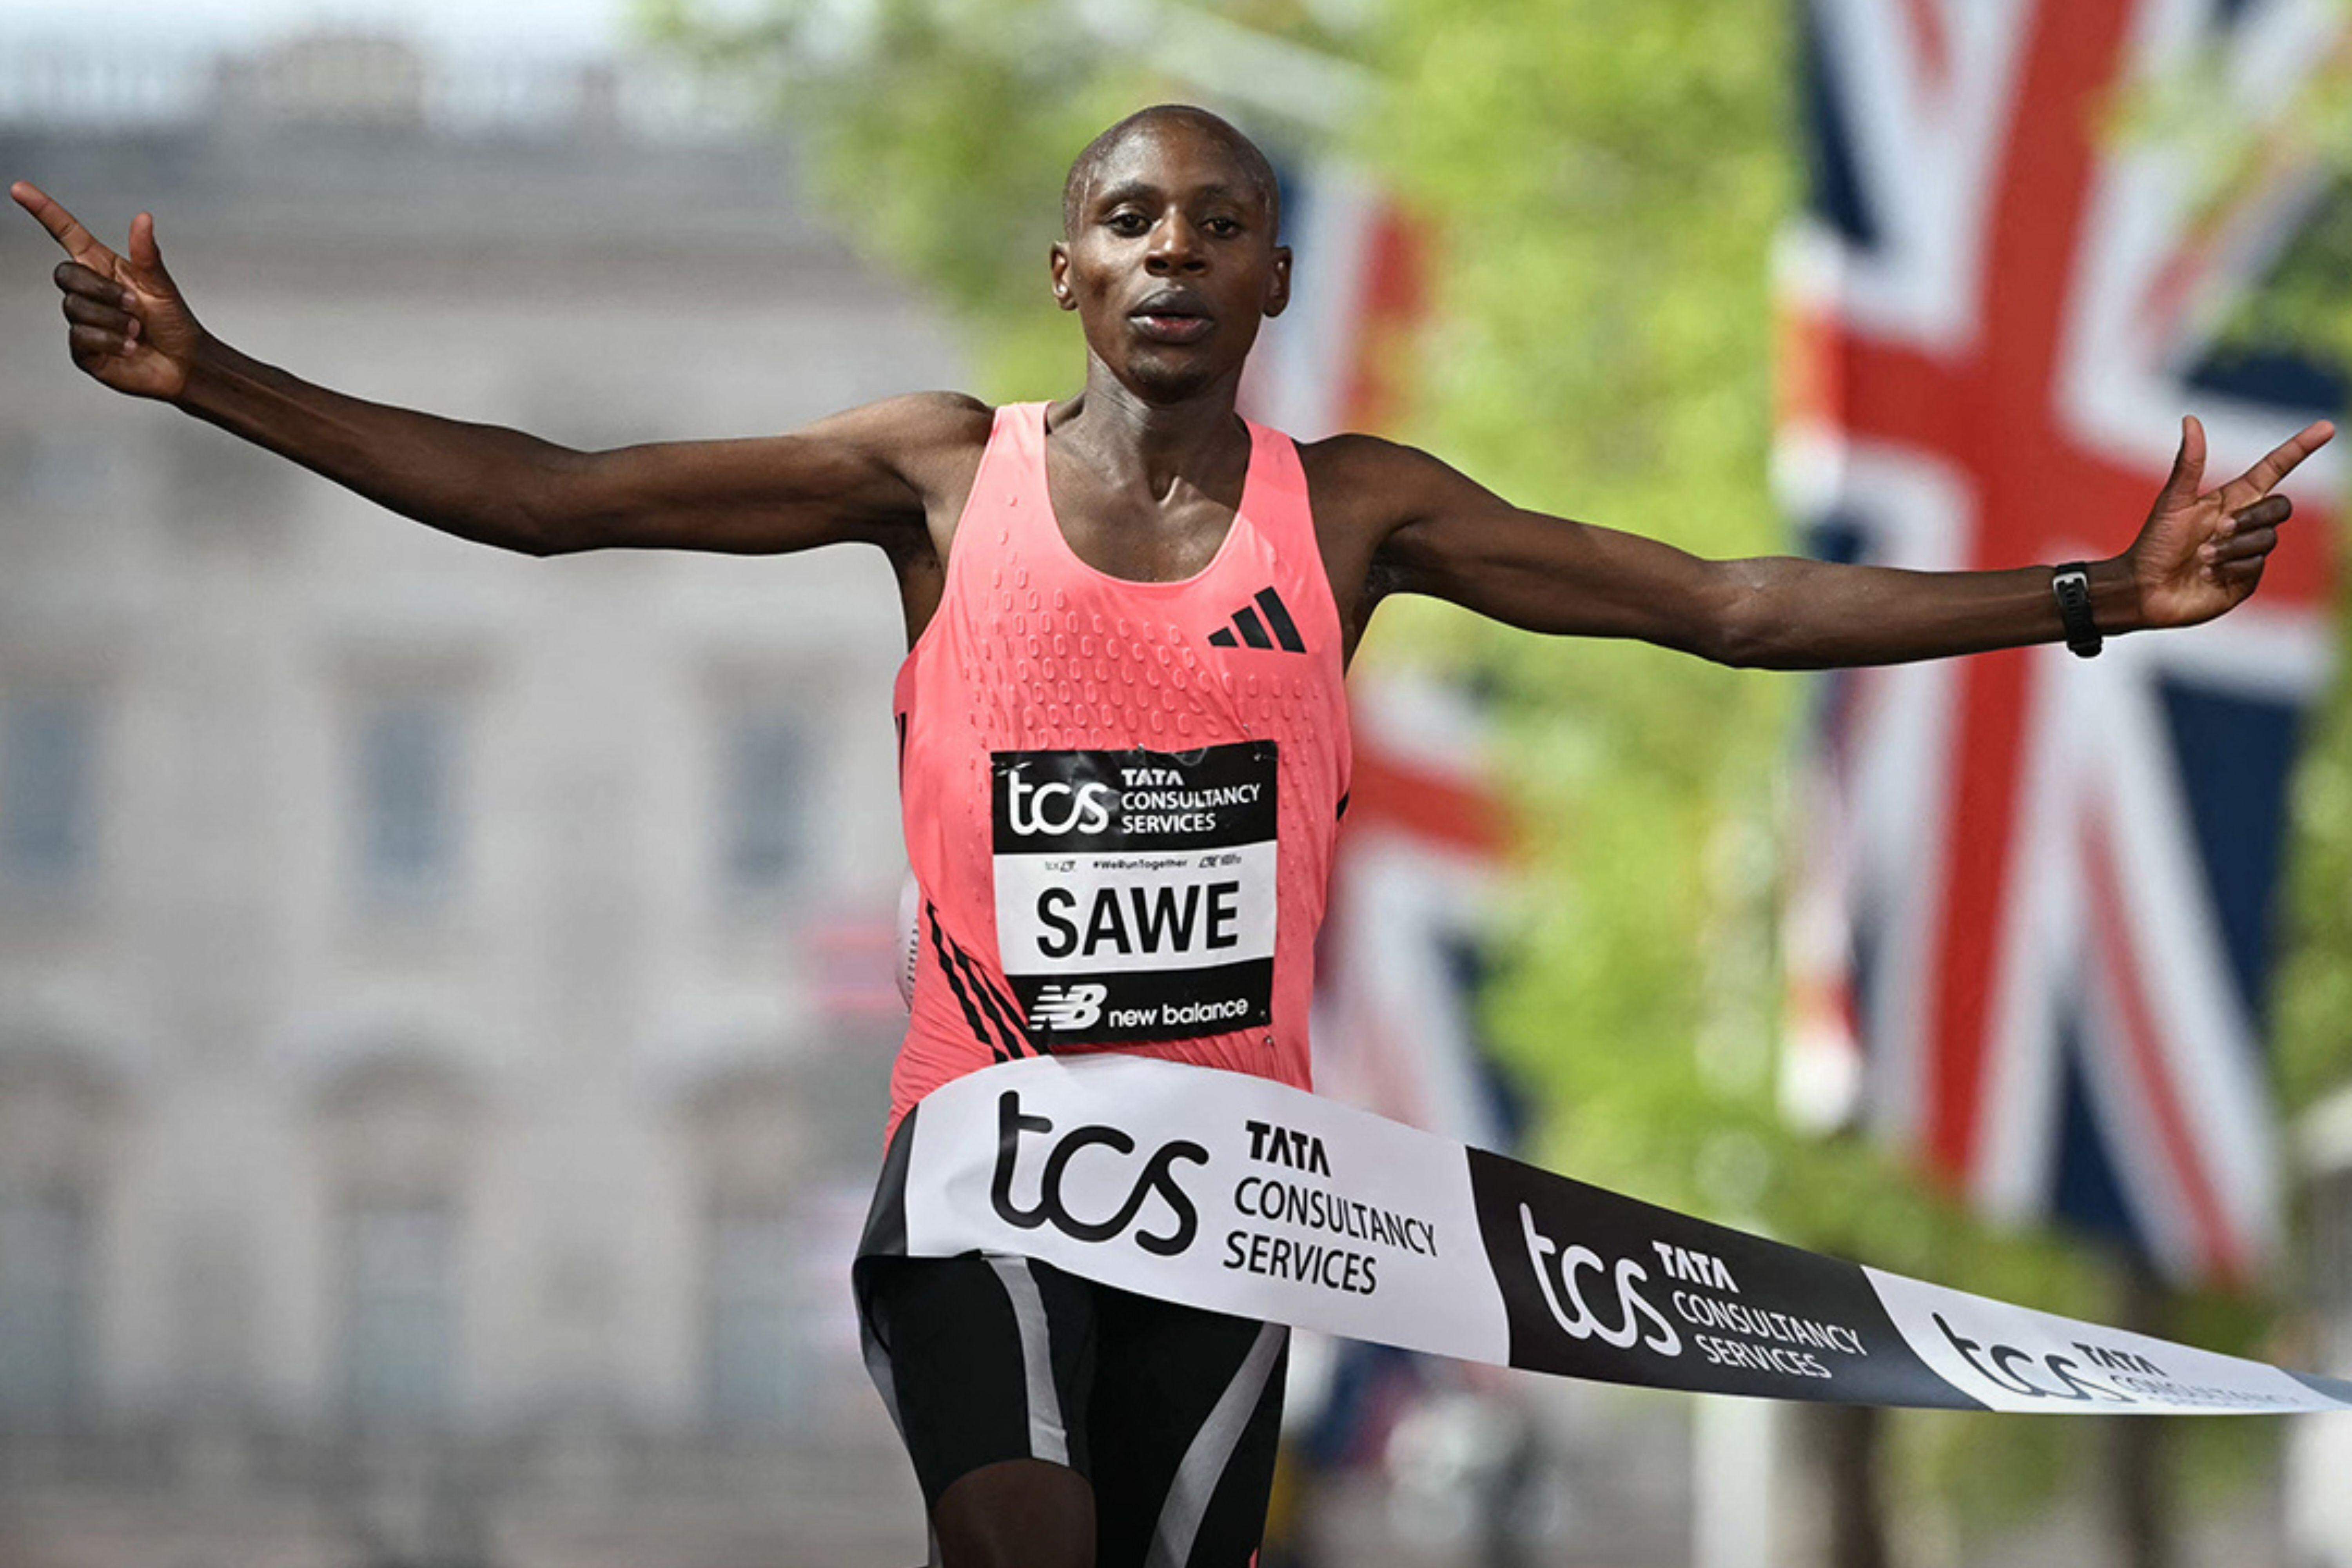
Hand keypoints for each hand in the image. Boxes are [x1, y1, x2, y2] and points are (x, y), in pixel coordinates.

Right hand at [11, 180, 207, 401]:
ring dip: (113, 319)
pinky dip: (110, 341)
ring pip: (74, 308)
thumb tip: (143, 218)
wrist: (184, 363)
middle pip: (65, 274)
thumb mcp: (162, 285)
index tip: (20, 189)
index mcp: (103, 267)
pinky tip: (128, 347)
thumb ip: (147, 254)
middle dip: (102, 290)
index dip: (44, 211)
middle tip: (135, 305)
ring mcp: (82, 320)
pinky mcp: (82, 349)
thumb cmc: (174, 323)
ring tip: (136, 330)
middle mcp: (88, 291)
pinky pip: (80, 337)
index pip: (66, 234)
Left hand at [2123, 413, 2333, 629]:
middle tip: (2217, 529)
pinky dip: (2230, 567)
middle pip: (2280, 507)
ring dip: (2232, 547)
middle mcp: (2245, 523)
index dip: (2300, 449)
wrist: (2144, 589)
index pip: (2274, 469)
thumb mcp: (2173, 502)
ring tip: (2201, 557)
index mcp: (2232, 499)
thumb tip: (2190, 419)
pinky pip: (2256, 566)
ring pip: (2267, 539)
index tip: (2327, 427)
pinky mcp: (2247, 579)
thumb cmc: (2155, 544)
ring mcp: (2249, 551)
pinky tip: (2206, 575)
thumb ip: (2188, 464)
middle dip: (2251, 518)